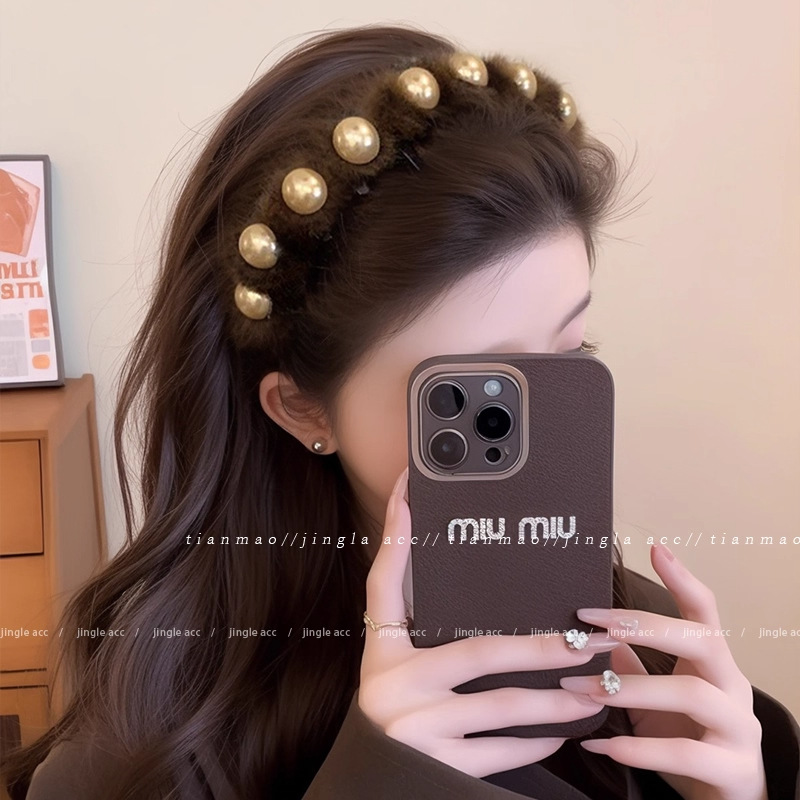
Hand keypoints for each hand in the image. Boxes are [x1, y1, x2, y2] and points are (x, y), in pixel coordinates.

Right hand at [358, 466, 620, 777]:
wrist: (372, 783)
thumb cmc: (390, 707)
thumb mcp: (389, 662)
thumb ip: (409, 613)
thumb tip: (425, 549)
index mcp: (385, 654)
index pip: (387, 583)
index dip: (397, 535)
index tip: (411, 488)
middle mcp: (394, 687)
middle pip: (478, 653)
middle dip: (541, 647)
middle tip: (587, 642)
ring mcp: (416, 730)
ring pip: (501, 708)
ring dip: (554, 699)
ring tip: (593, 689)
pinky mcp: (438, 767)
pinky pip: (498, 753)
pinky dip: (534, 742)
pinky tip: (560, 733)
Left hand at [559, 543, 766, 799]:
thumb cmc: (688, 739)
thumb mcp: (656, 699)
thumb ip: (632, 665)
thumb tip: (594, 632)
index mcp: (712, 664)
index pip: (705, 611)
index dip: (682, 579)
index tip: (654, 548)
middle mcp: (733, 687)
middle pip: (702, 641)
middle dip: (647, 628)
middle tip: (594, 625)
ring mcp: (739, 728)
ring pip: (692, 695)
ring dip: (630, 689)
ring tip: (583, 689)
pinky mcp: (734, 769)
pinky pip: (685, 753)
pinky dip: (637, 749)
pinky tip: (598, 743)